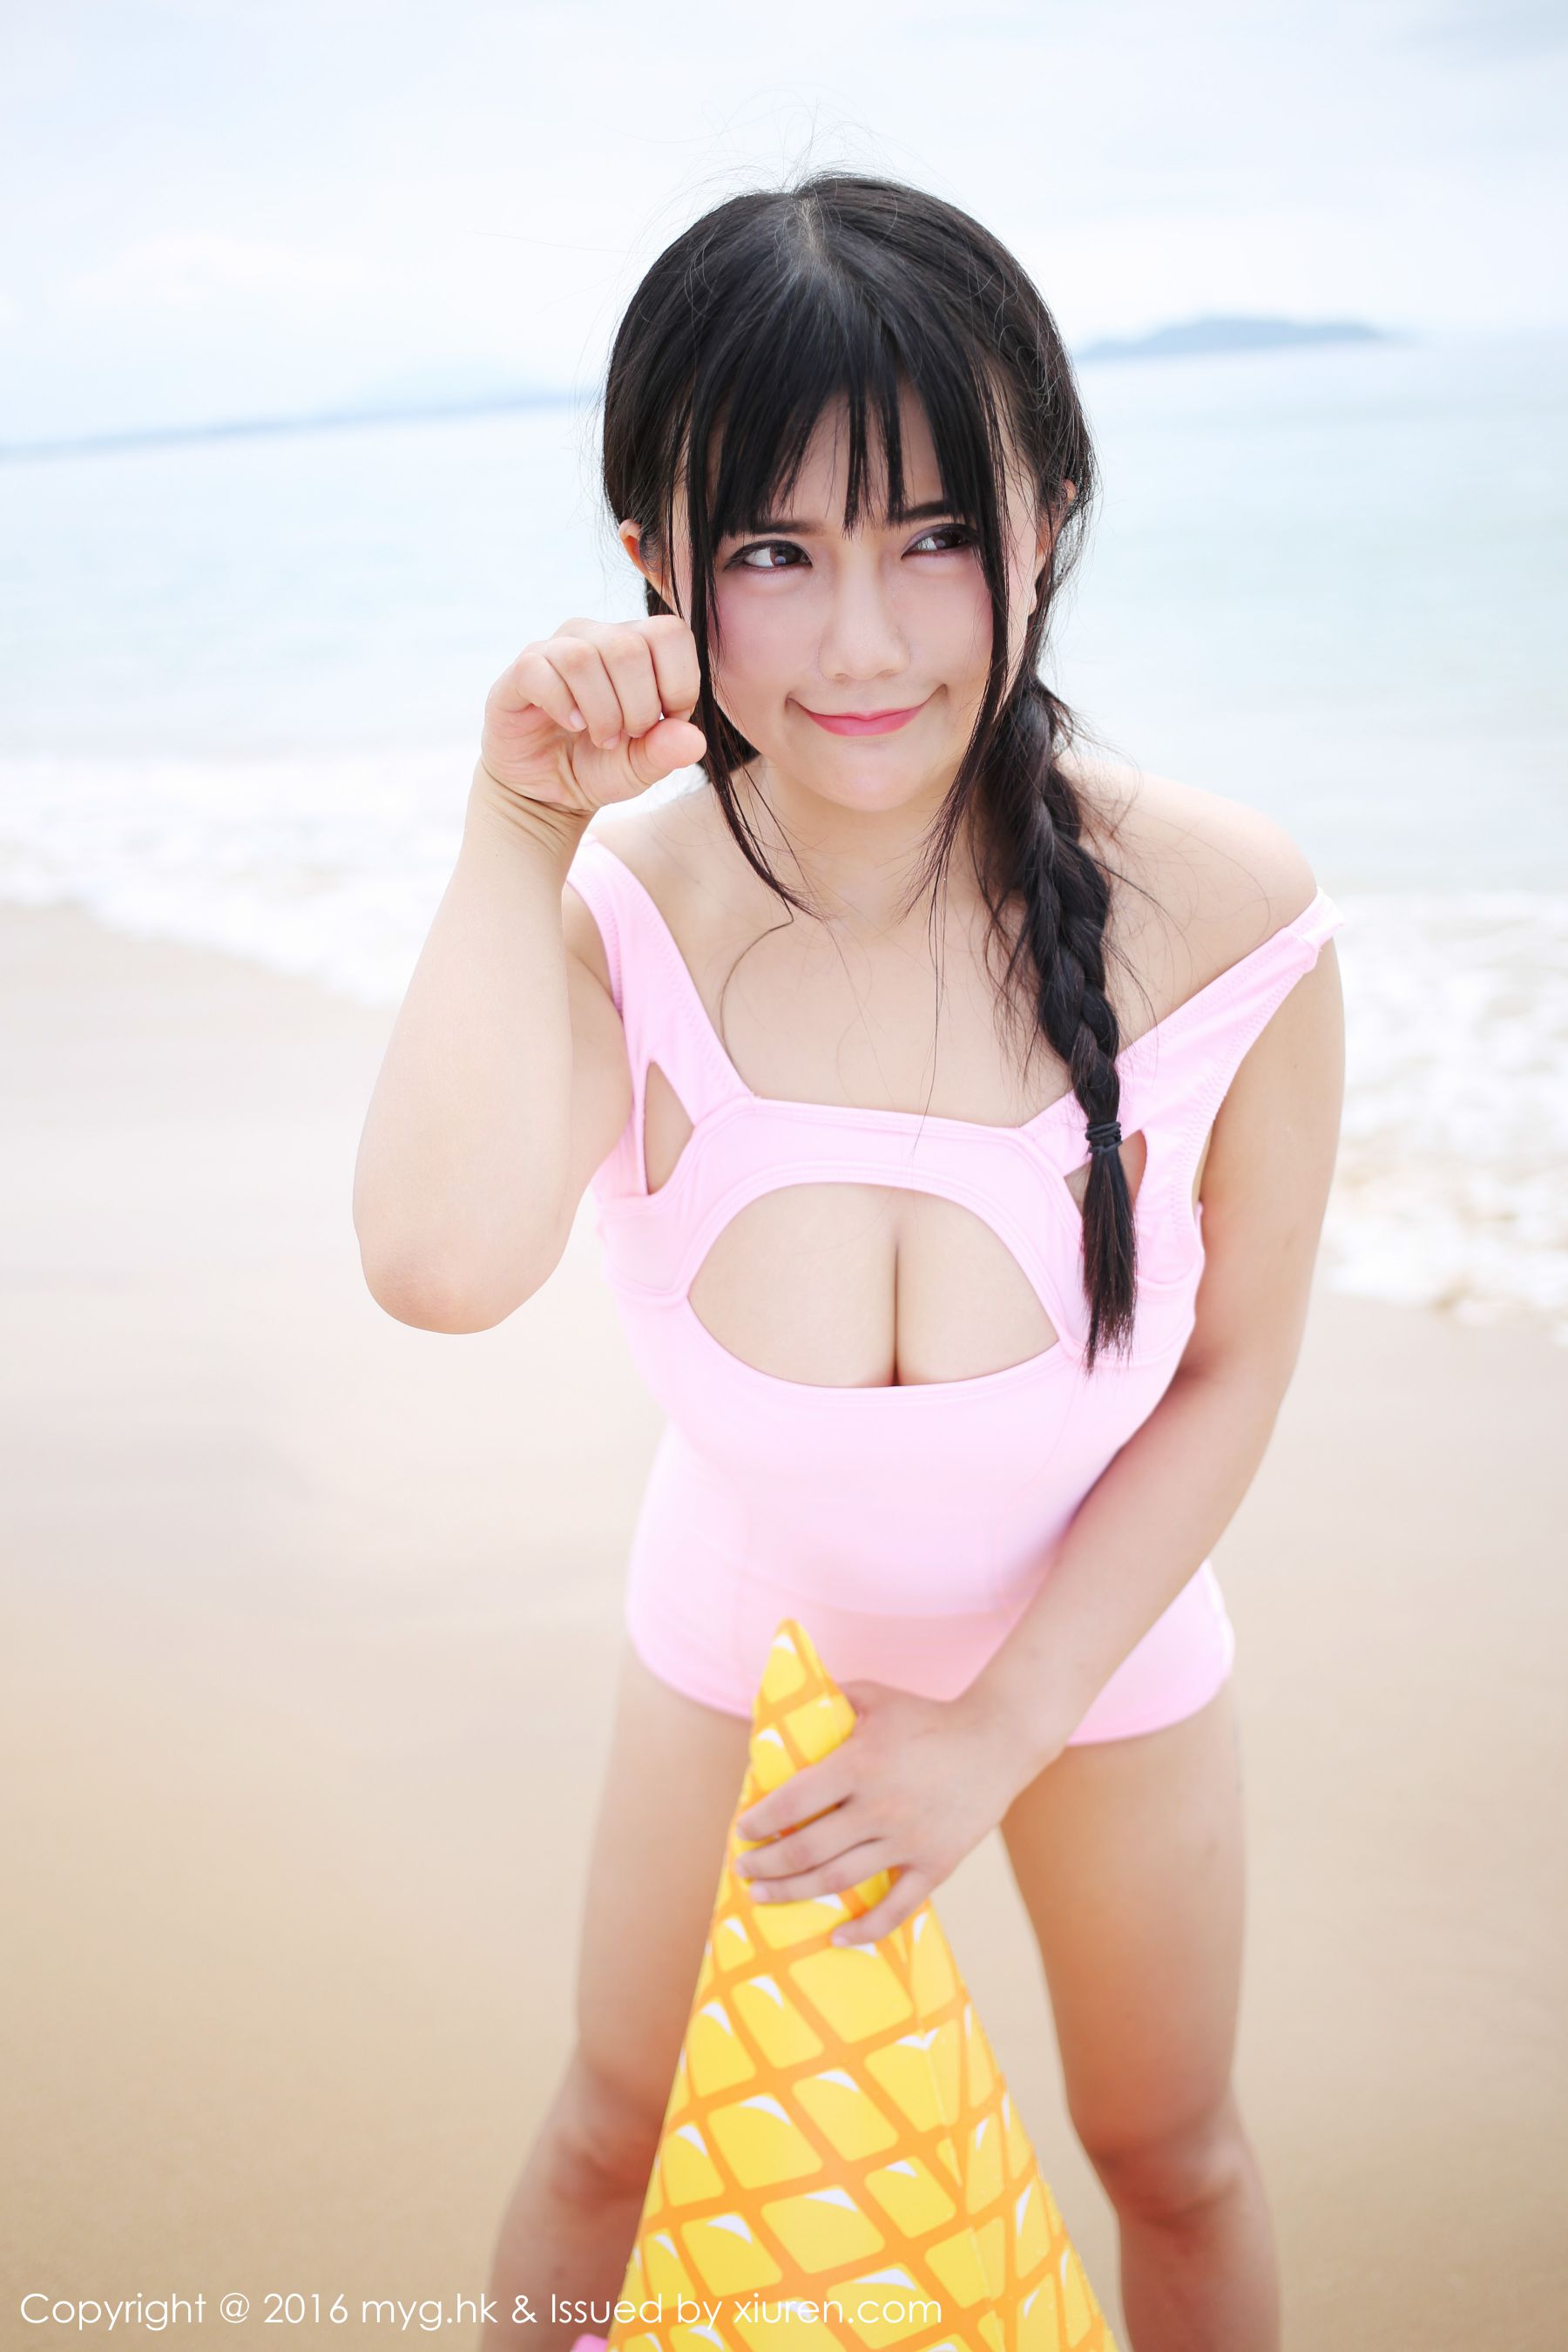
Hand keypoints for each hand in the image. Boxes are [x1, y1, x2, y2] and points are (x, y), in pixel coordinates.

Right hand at [477, 614, 706, 823]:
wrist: (548, 790)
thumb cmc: (600, 765)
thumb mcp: (642, 766)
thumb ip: (668, 751)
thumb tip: (694, 740)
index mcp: (636, 644)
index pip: (671, 633)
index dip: (678, 684)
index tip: (663, 722)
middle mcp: (596, 636)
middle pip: (628, 648)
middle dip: (637, 707)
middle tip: (626, 736)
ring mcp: (554, 649)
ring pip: (583, 657)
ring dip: (601, 711)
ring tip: (603, 737)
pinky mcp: (521, 672)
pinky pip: (539, 670)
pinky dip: (562, 705)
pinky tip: (571, 725)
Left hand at [730, 1679, 1055, 1949]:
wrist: (995, 1741)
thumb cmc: (927, 1717)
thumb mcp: (875, 1696)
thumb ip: (830, 1699)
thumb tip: (787, 1705)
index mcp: (859, 1764)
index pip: (794, 1802)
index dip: (761, 1821)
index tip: (743, 1830)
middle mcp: (879, 1808)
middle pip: (807, 1850)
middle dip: (767, 1864)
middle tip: (744, 1869)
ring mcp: (908, 1840)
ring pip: (838, 1880)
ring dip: (794, 1892)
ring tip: (764, 1895)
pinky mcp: (936, 1863)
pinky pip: (896, 1907)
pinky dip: (865, 1928)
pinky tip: (837, 1935)